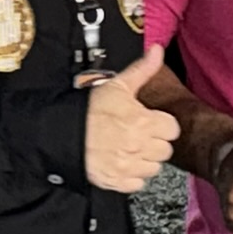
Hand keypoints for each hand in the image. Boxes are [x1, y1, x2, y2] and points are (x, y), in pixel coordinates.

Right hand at [85, 47, 180, 192]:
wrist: (59, 133)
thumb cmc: (89, 109)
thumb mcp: (117, 85)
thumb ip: (142, 70)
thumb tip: (158, 51)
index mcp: (144, 122)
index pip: (173, 130)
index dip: (161, 125)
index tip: (149, 122)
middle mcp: (139, 146)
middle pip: (165, 150)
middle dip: (154, 142)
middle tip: (137, 135)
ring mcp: (127, 166)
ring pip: (153, 168)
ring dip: (144, 159)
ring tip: (127, 148)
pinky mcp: (116, 181)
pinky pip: (137, 183)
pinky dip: (131, 176)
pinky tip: (121, 162)